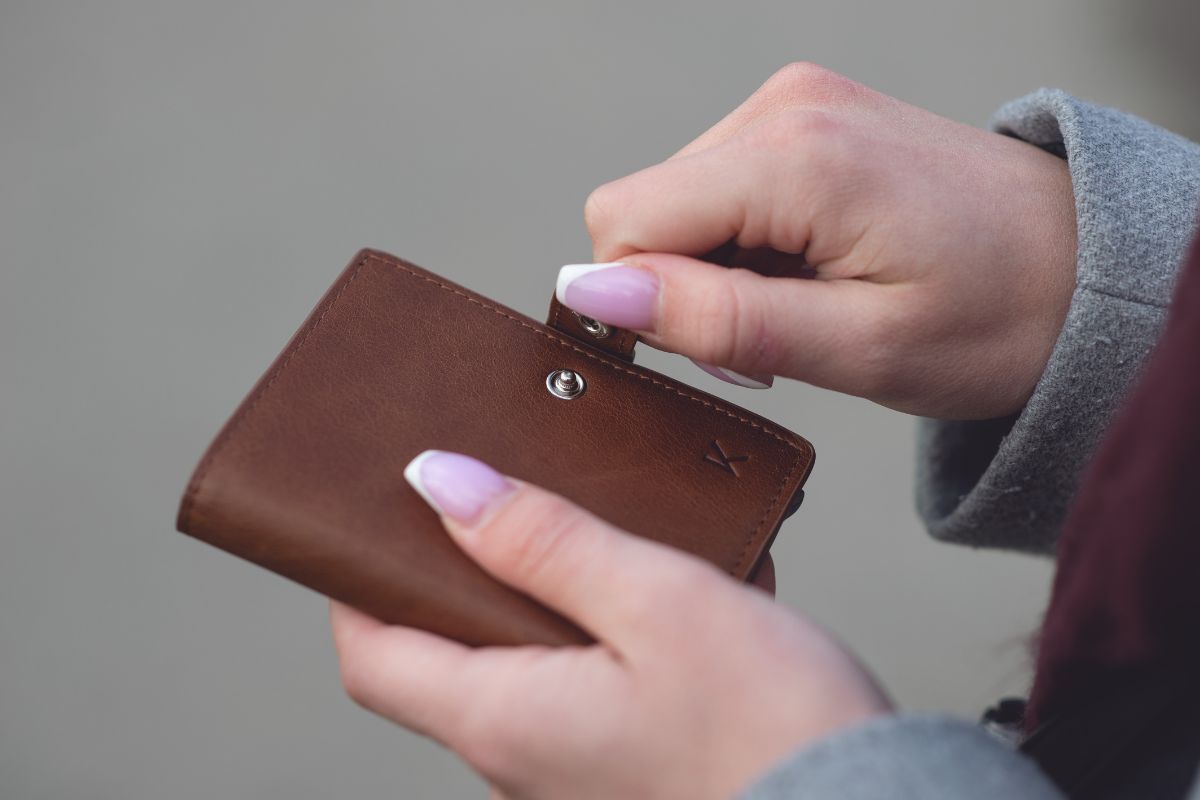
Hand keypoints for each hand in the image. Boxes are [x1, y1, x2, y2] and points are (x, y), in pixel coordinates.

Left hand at [331, 451, 889, 799]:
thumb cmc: (774, 734)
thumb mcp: (657, 603)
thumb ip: (545, 542)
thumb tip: (441, 484)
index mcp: (504, 716)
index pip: (371, 652)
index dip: (355, 578)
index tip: (372, 513)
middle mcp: (522, 753)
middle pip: (442, 651)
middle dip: (458, 568)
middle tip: (495, 495)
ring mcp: (575, 763)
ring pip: (522, 659)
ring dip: (545, 589)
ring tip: (597, 528)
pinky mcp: (626, 760)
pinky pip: (585, 679)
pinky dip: (605, 624)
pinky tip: (665, 584)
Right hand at [557, 63, 1076, 418]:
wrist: (1086, 266)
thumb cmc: (998, 315)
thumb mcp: (857, 347)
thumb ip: (717, 320)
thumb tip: (592, 295)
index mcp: (794, 157)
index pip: (623, 222)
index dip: (642, 302)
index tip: (723, 349)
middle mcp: (782, 106)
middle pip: (640, 208)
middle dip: (681, 287)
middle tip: (775, 335)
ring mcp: (792, 102)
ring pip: (673, 201)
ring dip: (715, 269)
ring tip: (805, 302)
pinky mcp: (803, 116)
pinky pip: (716, 185)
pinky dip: (742, 243)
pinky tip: (809, 268)